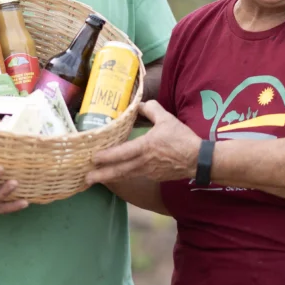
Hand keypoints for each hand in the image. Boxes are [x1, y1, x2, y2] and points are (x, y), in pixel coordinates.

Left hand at [86, 100, 200, 184]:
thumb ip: (152, 109)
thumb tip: (139, 105)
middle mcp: (144, 162)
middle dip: (101, 175)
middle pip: (119, 170)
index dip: (107, 156)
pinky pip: (135, 176)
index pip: (122, 153)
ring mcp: (148, 172)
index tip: (93, 158)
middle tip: (86, 178)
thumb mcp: (167, 119)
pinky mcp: (154, 177)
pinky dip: (123, 176)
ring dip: (109, 178)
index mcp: (146, 147)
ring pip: (125, 175)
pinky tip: (116, 175)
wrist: (198, 160)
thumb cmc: (182, 138)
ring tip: (95, 180)